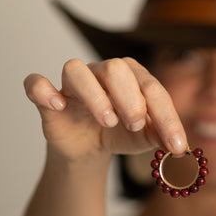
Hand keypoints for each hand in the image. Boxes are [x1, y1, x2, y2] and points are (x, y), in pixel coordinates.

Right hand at [24, 57, 187, 160]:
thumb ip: (162, 135)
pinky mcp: (48, 98)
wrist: (90, 148)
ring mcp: (74, 83)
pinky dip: (42, 90)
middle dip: (130, 98)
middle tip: (136, 125)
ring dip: (95, 96)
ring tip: (108, 121)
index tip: (177, 145)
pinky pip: (36, 83)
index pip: (152, 88)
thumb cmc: (120, 134)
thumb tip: (179, 146)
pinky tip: (58, 105)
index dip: (167, 117)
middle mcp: (103, 72)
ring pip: (77, 69)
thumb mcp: (146, 138)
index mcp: (133, 77)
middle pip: (116, 68)